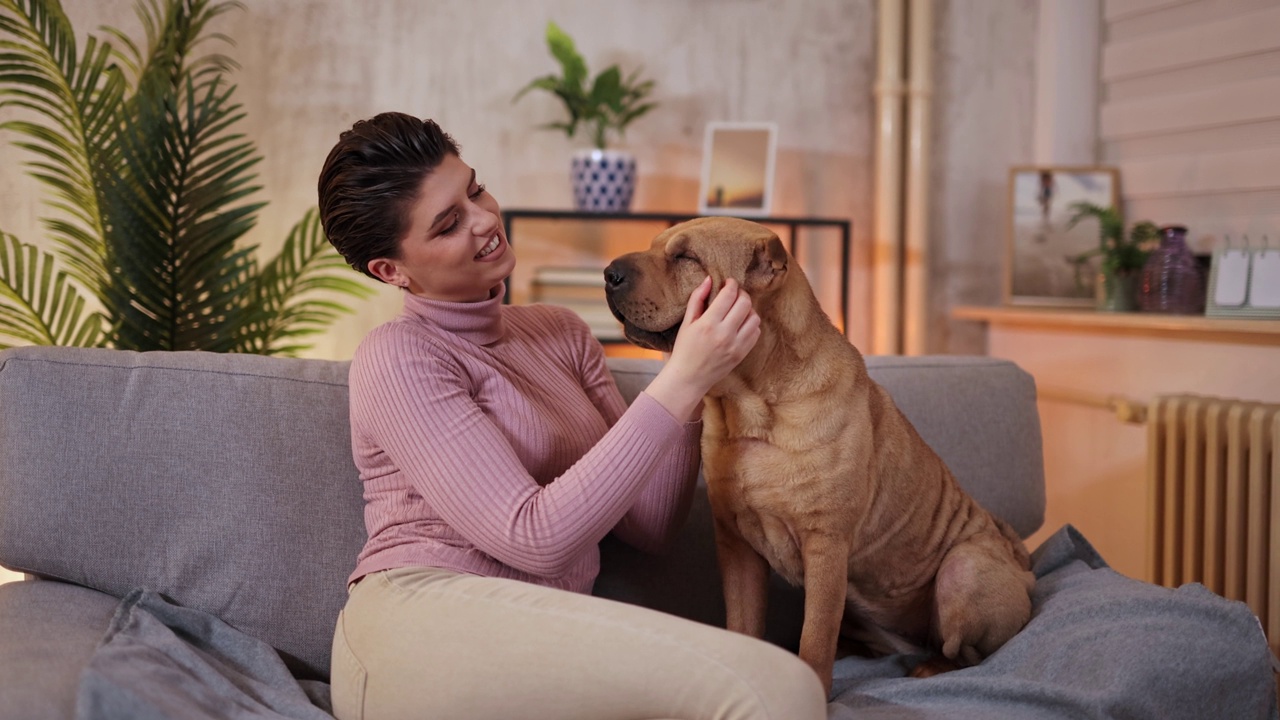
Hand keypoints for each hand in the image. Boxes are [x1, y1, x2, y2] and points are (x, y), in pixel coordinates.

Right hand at [645, 277, 760, 421]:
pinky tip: (741, 324)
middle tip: (735, 294)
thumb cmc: (684, 349)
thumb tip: (709, 279)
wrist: (689, 378)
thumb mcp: (687, 323)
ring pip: (754, 317)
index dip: (731, 284)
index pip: (728, 295)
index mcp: (708, 324)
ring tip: (738, 310)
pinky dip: (751, 324)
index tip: (728, 283)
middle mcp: (724, 334)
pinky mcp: (742, 354)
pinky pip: (756, 333)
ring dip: (748, 309)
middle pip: (745, 303)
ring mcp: (736, 345)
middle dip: (741, 294)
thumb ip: (697, 299)